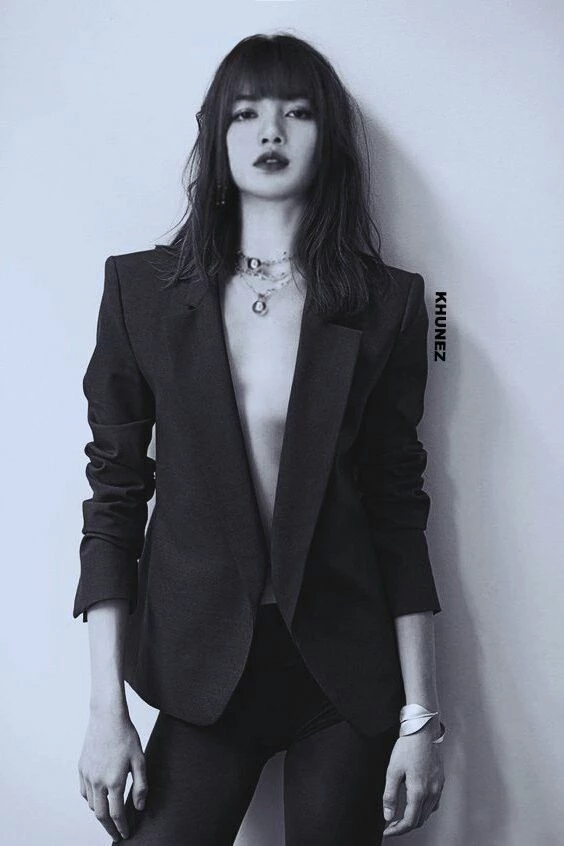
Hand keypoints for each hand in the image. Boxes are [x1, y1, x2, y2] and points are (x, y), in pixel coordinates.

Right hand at [78, 707, 146, 840]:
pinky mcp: (81, 768)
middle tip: (116, 834)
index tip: (126, 834)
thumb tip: (139, 806)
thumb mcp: (140, 760)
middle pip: (101, 814)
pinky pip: (84, 792)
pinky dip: (90, 800)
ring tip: (109, 817)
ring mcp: (87, 775)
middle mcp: (98, 781)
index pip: (117, 813)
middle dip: (109, 828)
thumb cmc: (126, 737)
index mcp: (114, 781)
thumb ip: (141, 785)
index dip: (122, 826)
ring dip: (100, 814)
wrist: (107, 717)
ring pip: (91, 804)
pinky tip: (98, 799)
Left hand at [382, 721, 443, 835]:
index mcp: (419, 791)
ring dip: (415, 818)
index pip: (409, 822)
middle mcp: (432, 792)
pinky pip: (434, 803)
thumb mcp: (393, 770)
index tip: (387, 831)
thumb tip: (388, 815)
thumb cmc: (408, 747)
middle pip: (419, 820)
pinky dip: (424, 809)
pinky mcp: (441, 781)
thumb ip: (390, 796)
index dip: (397, 830)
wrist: (423, 730)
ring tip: (401, 816)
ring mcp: (438, 787)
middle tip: (391, 824)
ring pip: (428, 813)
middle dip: (404, 826)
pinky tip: (416, 804)